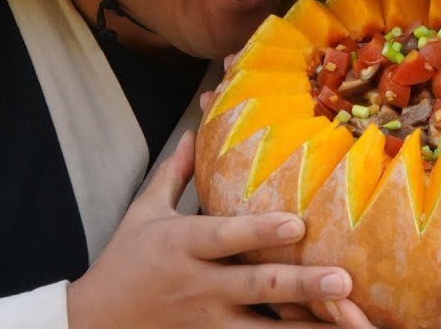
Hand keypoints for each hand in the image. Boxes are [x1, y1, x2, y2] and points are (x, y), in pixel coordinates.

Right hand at [67, 131, 365, 327]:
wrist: (93, 323)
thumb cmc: (123, 262)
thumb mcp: (144, 212)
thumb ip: (176, 173)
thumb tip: (197, 131)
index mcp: (182, 244)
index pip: (225, 237)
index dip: (261, 231)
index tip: (299, 223)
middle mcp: (199, 284)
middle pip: (256, 286)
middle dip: (301, 284)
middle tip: (343, 281)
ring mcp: (207, 320)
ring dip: (305, 326)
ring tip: (347, 320)